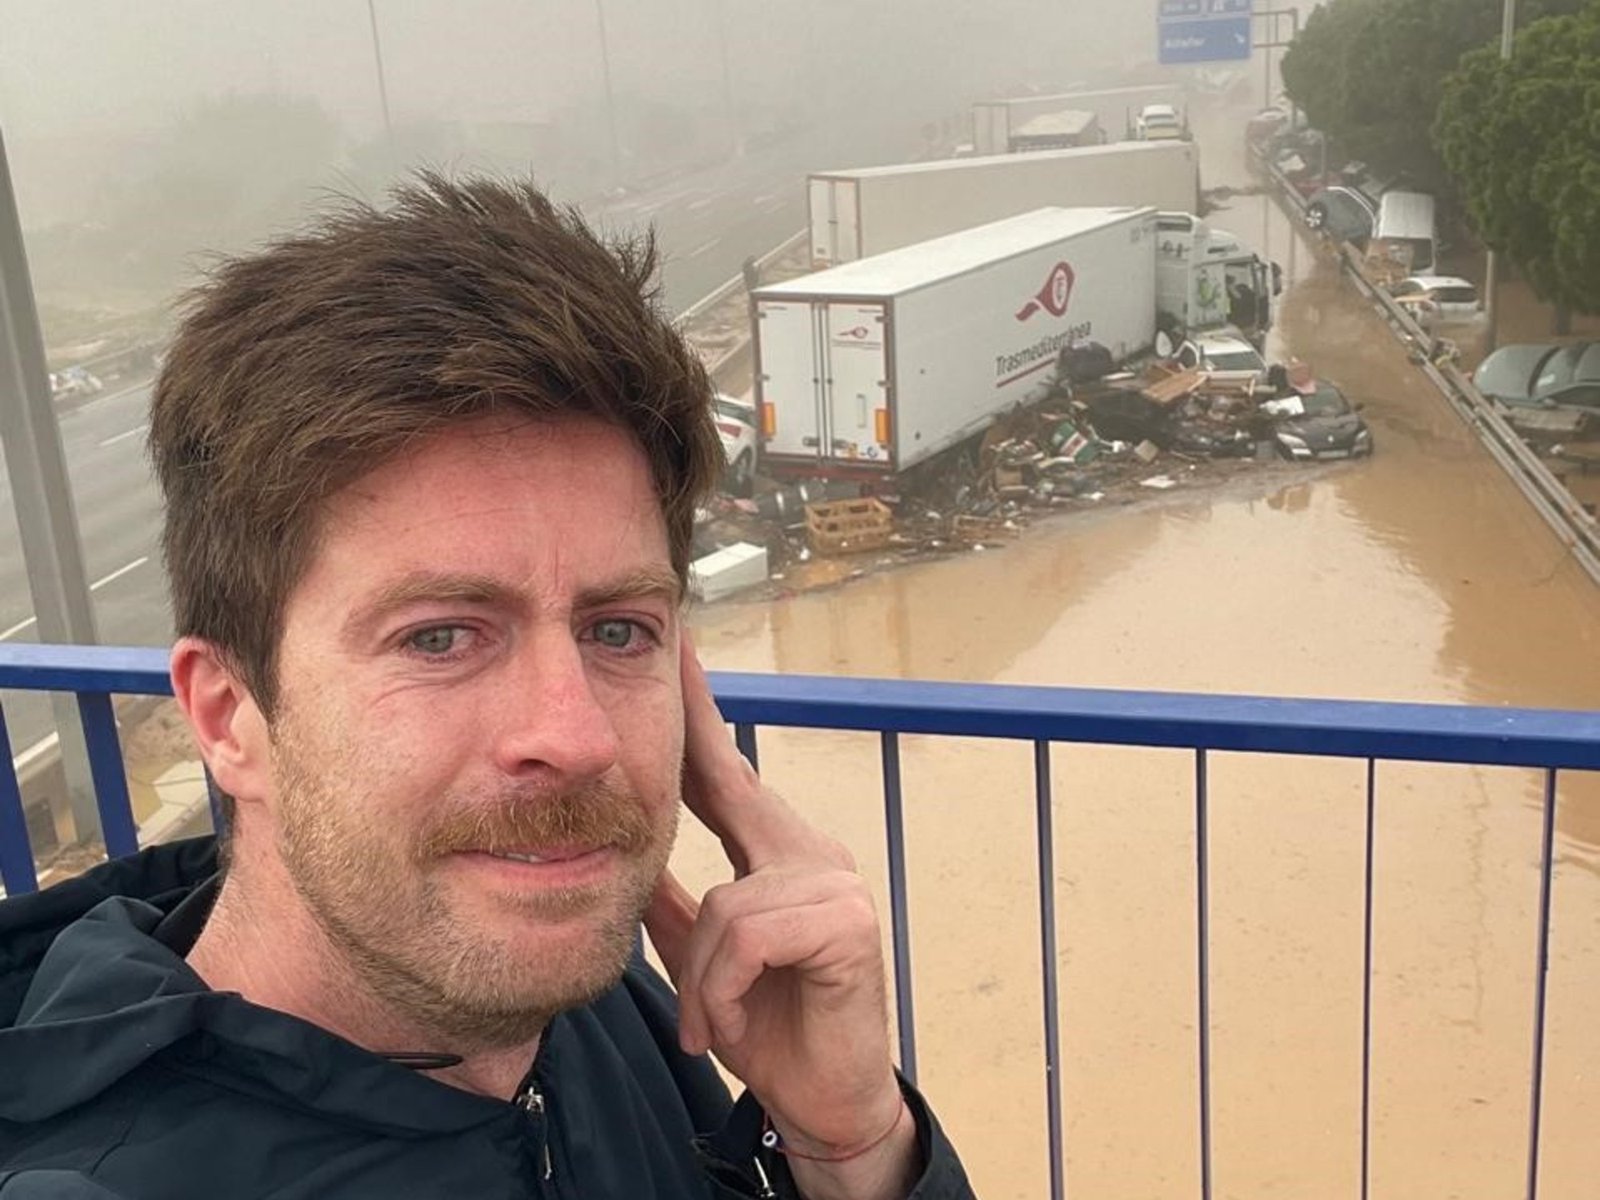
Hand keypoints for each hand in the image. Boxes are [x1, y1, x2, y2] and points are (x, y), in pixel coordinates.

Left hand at [644, 640, 917, 1199]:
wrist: (824, 1099)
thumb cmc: (769, 1024)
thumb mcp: (702, 961)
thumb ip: (674, 906)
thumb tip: (626, 852)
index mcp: (777, 855)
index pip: (728, 774)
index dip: (701, 715)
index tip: (677, 652)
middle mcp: (812, 853)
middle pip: (734, 787)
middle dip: (696, 732)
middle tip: (671, 648)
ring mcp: (836, 883)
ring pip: (727, 902)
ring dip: (703, 980)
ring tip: (708, 1026)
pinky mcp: (847, 923)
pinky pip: (748, 938)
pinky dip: (722, 991)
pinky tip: (730, 1026)